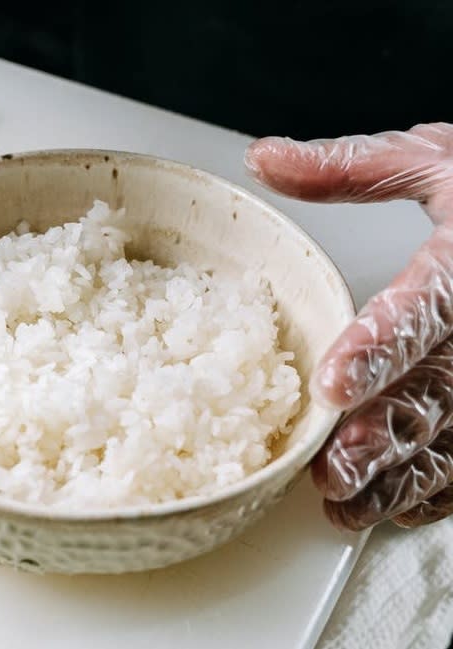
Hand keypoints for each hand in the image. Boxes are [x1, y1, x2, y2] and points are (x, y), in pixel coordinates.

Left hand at [245, 123, 452, 530]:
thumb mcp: (437, 160)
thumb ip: (352, 168)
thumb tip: (264, 158)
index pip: (427, 308)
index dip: (381, 347)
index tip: (335, 383)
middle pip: (437, 392)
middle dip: (382, 435)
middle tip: (332, 468)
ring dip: (402, 474)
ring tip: (344, 503)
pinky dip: (439, 485)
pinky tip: (397, 502)